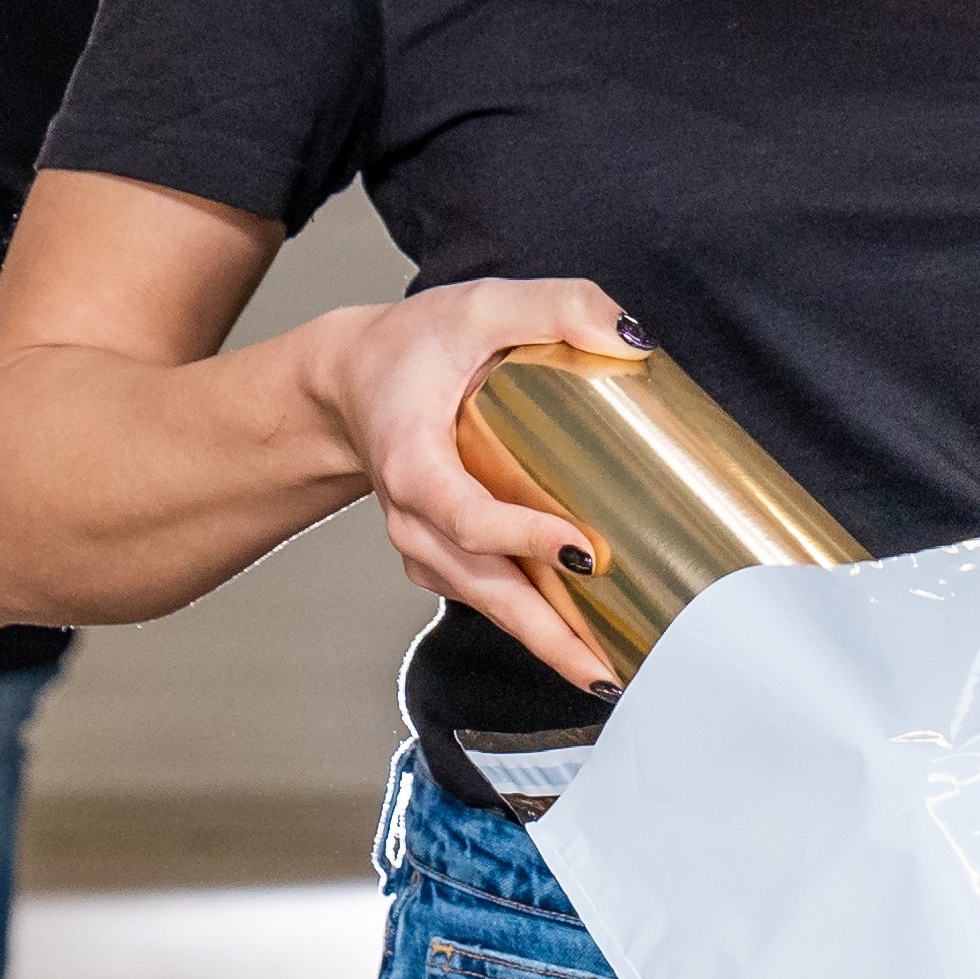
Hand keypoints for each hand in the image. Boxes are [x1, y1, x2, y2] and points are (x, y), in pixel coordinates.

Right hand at [317, 274, 645, 692]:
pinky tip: (589, 640)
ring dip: (548, 643)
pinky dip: (537, 623)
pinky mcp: (444, 558)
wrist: (351, 383)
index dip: (522, 537)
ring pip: (489, 604)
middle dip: (547, 636)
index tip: (583, 551)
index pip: (467, 515)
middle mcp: (415, 520)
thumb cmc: (410, 348)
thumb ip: (554, 304)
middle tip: (608, 671)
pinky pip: (492, 598)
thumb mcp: (477, 305)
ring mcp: (427, 547)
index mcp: (414, 463)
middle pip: (484, 589)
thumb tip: (628, 337)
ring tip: (613, 674)